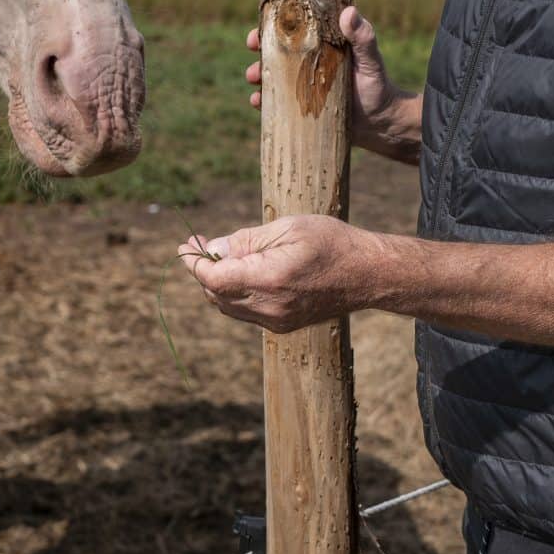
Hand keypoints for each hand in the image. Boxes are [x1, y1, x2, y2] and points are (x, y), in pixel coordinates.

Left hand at [178, 214, 379, 332]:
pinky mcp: (283, 326)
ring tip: (217, 255)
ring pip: (228, 306)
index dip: (194, 263)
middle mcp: (269, 308)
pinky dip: (235, 293)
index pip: (213, 279)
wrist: (368, 274)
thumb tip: (213, 249)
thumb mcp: (288, 228)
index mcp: (269, 280)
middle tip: (198, 244)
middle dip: (202, 270)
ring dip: (216, 283)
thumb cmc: (332, 242)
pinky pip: (246, 312)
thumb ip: (247, 240)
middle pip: (215, 295)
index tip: (186, 244)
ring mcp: (276, 321)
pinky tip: (241, 271)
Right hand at [244, 6, 416, 160]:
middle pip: (277, 52)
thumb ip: (363, 37)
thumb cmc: (378, 86)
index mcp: (322, 46)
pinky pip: (276, 103)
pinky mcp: (300, 108)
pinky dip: (263, 102)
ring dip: (258, 75)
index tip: (261, 27)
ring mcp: (303, 86)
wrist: (381, 124)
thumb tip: (349, 12)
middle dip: (260, 51)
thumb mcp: (371, 60)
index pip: (294, 30)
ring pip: (272, 76)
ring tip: (253, 79)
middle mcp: (309, 63)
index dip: (274, 26)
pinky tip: (257, 102)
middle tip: (253, 53)